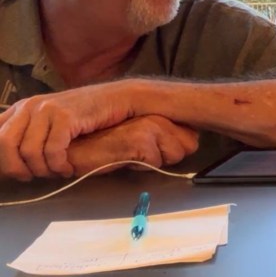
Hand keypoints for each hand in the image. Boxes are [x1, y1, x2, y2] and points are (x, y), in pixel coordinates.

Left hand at [0, 83, 135, 180]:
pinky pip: (52, 150)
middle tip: (33, 177)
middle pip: (5, 144)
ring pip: (29, 151)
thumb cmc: (85, 115)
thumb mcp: (50, 122)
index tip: (17, 173)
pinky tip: (68, 168)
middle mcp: (30, 106)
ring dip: (43, 169)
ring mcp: (47, 109)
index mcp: (22, 108)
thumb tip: (10, 163)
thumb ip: (30, 135)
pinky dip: (59, 165)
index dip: (2, 159)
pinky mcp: (65, 116)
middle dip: (17, 168)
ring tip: (57, 172)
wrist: (117, 99)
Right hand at [67, 115, 199, 175]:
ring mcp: (150, 125)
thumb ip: (165, 140)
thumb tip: (187, 146)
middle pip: (189, 146)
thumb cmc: (109, 147)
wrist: (76, 149)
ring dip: (155, 162)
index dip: (176, 150)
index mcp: (160, 114)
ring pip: (176, 154)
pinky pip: (156, 162)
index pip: (193, 137)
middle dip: (169, 157)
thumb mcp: (141, 140)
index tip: (154, 151)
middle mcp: (158, 116)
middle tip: (141, 154)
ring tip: (131, 155)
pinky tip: (123, 158)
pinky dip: (141, 166)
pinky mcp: (140, 139)